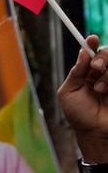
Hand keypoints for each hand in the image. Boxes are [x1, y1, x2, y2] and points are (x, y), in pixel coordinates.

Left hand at [58, 36, 107, 161]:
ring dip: (107, 75)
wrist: (95, 132)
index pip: (92, 52)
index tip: (91, 39)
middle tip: (96, 67)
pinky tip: (106, 93)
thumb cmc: (79, 115)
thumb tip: (82, 53)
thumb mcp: (68, 92)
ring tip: (99, 90)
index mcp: (87, 72)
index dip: (92, 44)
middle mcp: (102, 73)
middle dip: (103, 56)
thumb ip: (75, 73)